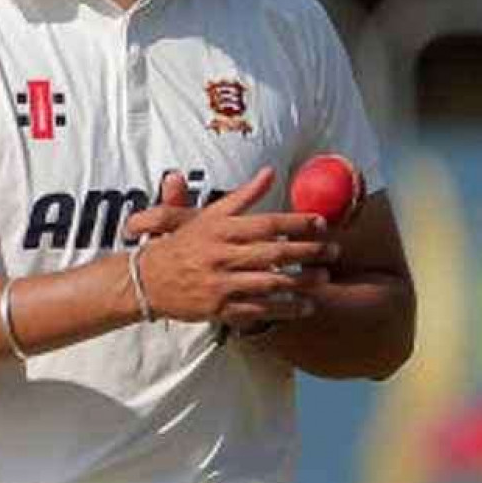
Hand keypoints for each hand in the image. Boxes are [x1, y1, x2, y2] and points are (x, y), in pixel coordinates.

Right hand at [135, 168, 337, 324]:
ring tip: (324, 278)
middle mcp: (222, 255)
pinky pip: (259, 310)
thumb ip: (241, 196)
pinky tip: (305, 306)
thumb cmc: (181, 245)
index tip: (321, 223)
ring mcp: (221, 283)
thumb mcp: (207, 215)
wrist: (147, 280)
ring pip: (270, 283)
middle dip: (308, 251)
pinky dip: (284, 309)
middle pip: (274, 253)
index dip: (297, 223)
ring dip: (302, 282)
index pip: (266, 223)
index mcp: (220, 229)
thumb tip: (268, 172)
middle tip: (334, 250)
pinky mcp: (220, 308)